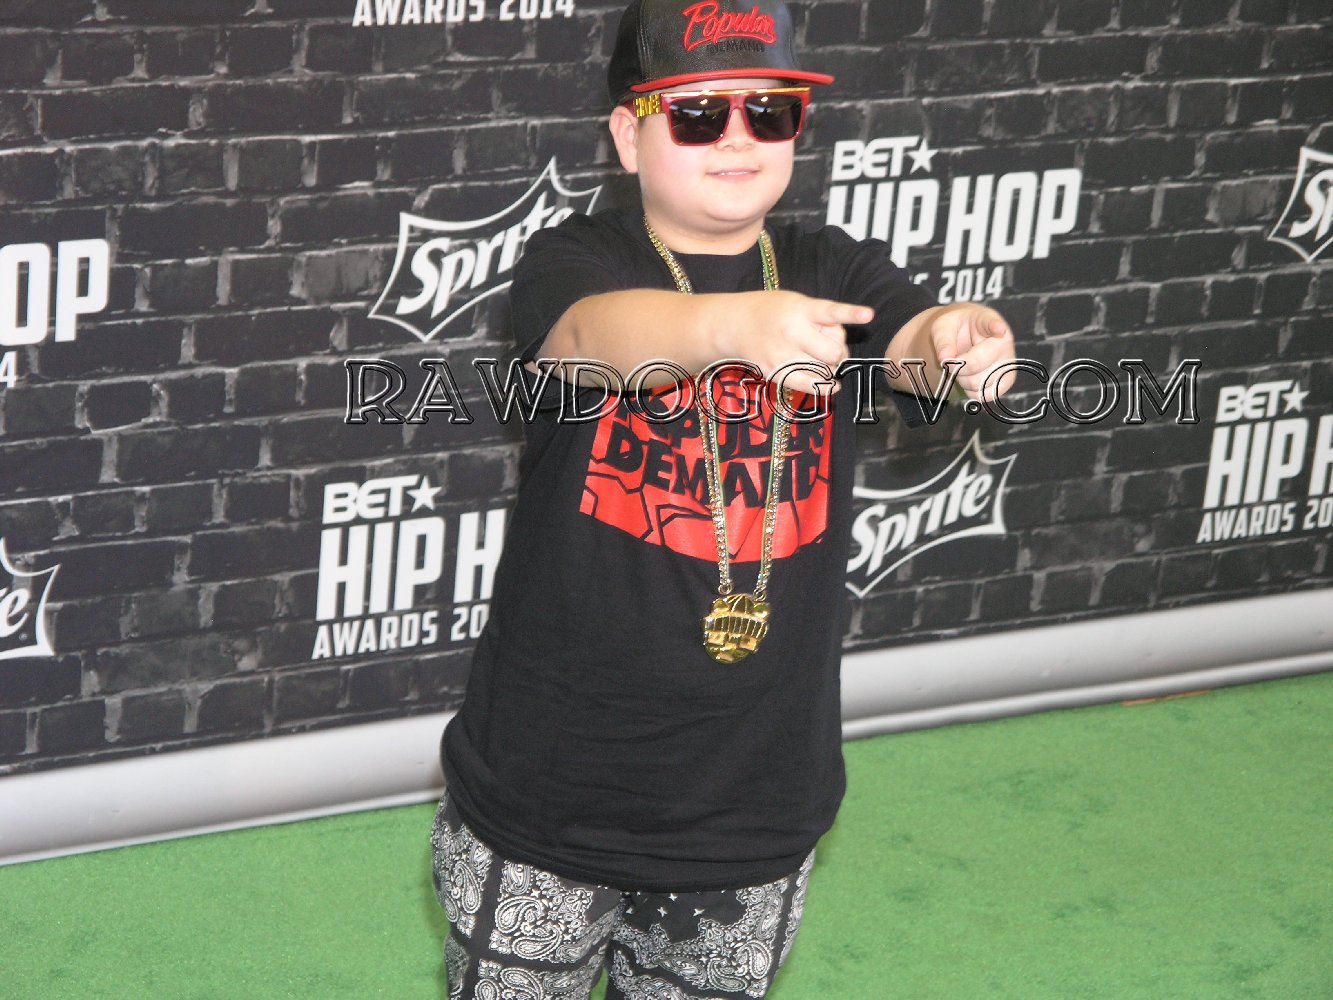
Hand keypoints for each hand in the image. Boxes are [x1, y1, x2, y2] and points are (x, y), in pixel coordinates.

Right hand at [719, 290, 871, 395]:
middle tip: (831, 348)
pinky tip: (832, 386)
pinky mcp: (775, 372)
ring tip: (819, 359)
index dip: (850, 314)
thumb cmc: (773, 312)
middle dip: (839, 353)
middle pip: (832, 352)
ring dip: (829, 369)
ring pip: (823, 372)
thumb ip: (819, 321)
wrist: (734, 324)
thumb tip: (838, 352)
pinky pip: (808, 386)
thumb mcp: (796, 303)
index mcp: (800, 309)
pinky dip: (824, 387)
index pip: (829, 312)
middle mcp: (791, 331)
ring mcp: (782, 354)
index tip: (869, 315)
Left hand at [926, 304, 1016, 402]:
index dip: (995, 327)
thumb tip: (945, 358)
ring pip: (978, 384)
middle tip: (953, 360)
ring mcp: (1008, 364)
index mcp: (989, 322)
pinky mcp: (1006, 382)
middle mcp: (1004, 343)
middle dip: (956, 367)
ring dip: (962, 380)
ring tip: (963, 367)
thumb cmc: (956, 329)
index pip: (992, 324)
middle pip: (975, 364)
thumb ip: (942, 340)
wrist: (966, 338)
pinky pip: (983, 396)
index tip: (999, 329)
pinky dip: (970, 391)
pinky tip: (970, 377)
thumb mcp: (943, 327)